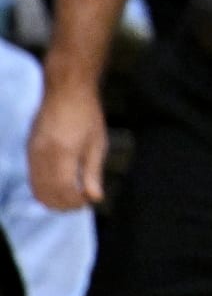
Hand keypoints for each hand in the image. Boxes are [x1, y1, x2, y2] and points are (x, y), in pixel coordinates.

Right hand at [27, 80, 107, 209]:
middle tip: (80, 204)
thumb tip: (95, 197)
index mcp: (62, 153)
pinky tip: (59, 187)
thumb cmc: (87, 115)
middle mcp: (43, 155)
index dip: (75, 201)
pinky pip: (32, 177)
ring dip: (52, 198)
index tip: (89, 201)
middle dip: (63, 204)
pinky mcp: (29, 150)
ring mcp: (33, 152)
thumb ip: (93, 173)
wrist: (66, 91)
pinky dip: (43, 188)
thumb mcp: (97, 143)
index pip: (64, 190)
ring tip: (71, 198)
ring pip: (36, 188)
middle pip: (47, 193)